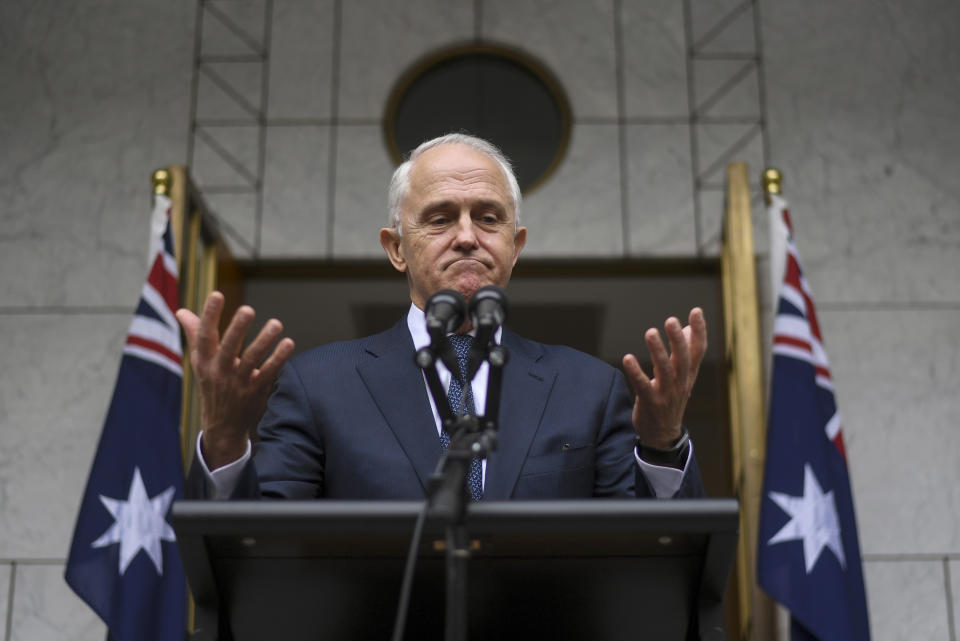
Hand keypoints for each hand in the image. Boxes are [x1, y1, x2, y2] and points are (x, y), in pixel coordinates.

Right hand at [175, 291, 294, 468]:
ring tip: (277, 324)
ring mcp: (238, 382)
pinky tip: (289, 343)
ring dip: (264, 341)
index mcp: (204, 360)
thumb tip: (181, 311)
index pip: (204, 335)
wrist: (222, 426)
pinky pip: (268, 372)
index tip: (216, 295)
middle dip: (237, 328)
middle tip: (248, 309)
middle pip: (228, 347)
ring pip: (252, 359)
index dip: (210, 315)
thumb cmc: (212, 385)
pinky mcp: (255, 390)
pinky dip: (278, 359)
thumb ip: (194, 334)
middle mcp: (219, 370)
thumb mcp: (200, 362)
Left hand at [622, 308, 706, 448]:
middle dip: (678, 339)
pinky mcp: (650, 402)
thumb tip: (689, 328)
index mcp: (688, 375)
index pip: (698, 351)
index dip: (699, 331)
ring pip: (664, 370)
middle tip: (671, 320)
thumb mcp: (682, 377)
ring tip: (650, 333)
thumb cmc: (671, 400)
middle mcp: (680, 383)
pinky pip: (642, 386)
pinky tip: (627, 358)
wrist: (663, 435)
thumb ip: (684, 353)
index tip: (696, 311)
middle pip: (682, 359)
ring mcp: (666, 394)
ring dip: (657, 351)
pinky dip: (635, 372)